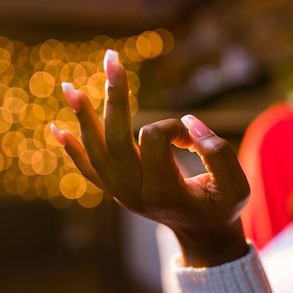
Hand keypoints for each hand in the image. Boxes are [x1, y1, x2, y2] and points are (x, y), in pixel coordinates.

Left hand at [51, 50, 249, 266]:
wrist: (200, 233)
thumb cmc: (221, 207)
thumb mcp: (236, 186)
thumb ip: (218, 152)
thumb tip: (188, 121)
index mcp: (163, 192)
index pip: (154, 139)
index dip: (175, 127)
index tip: (193, 137)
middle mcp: (133, 194)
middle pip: (115, 139)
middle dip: (114, 96)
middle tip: (112, 59)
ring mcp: (120, 194)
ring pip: (96, 151)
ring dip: (83, 117)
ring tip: (68, 87)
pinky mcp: (115, 191)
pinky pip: (88, 168)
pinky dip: (73, 148)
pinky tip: (56, 129)